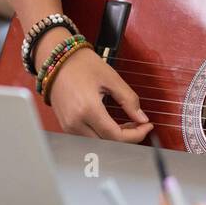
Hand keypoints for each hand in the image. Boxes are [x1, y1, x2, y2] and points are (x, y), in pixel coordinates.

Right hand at [36, 31, 153, 142]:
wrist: (57, 60)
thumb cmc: (82, 65)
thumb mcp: (111, 78)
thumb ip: (129, 100)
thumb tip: (142, 118)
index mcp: (88, 109)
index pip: (116, 136)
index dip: (136, 135)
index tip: (147, 126)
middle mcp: (75, 122)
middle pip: (107, 144)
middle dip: (128, 138)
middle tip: (140, 124)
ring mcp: (68, 126)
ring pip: (97, 143)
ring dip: (115, 138)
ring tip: (128, 124)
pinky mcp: (66, 126)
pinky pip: (88, 138)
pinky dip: (103, 135)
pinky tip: (112, 124)